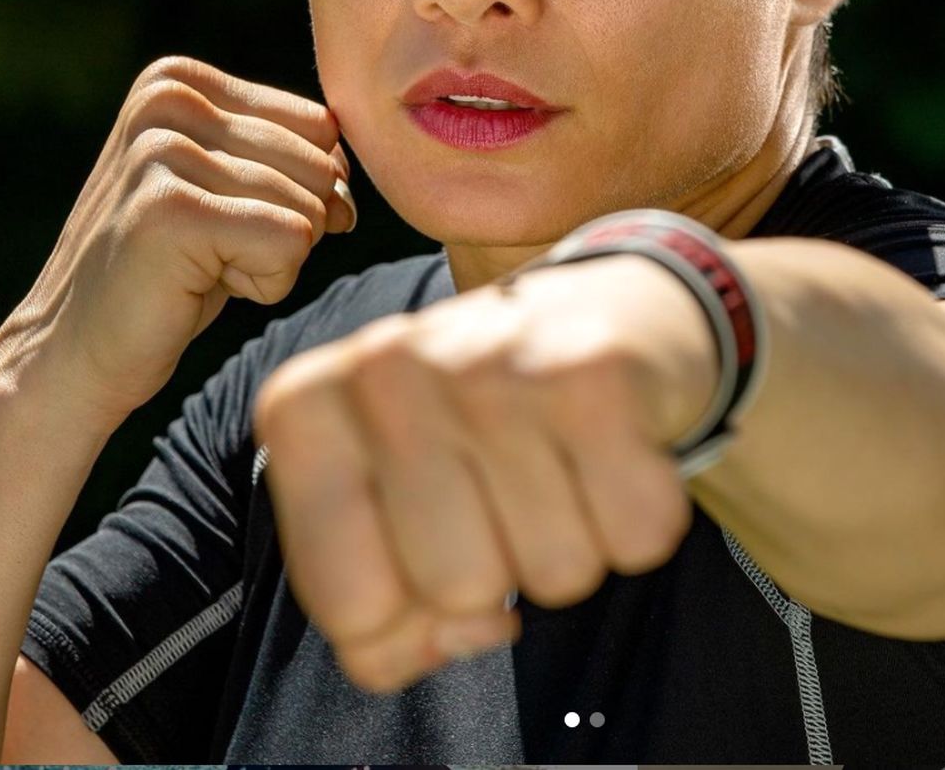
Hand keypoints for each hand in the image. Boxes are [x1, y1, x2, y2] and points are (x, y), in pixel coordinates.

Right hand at [0, 56, 356, 426]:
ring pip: (310, 208)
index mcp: (179, 79)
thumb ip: (291, 153)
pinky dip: (267, 283)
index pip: (321, 127)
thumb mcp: (230, 186)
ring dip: (274, 258)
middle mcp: (167, 100)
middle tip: (214, 251)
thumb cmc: (172, 272)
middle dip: (291, 226)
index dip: (303, 191)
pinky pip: (292, 243)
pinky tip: (202, 286)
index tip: (233, 219)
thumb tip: (352, 170)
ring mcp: (162, 151)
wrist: (78, 352)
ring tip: (201, 266)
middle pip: (320, 166)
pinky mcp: (171, 211)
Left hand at [252, 254, 714, 692]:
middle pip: (454, 592)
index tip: (429, 546)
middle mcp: (387, 366)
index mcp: (305, 406)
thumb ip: (378, 620)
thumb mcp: (390, 510)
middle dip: (500, 572)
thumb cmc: (477, 426)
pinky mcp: (596, 368)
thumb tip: (463, 633)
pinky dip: (639, 517)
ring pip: (554, 573)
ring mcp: (492, 361)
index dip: (408, 613)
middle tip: (509, 490)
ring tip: (560, 461)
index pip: (349, 606)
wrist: (600, 309)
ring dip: (574, 542)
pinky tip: (613, 450)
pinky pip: (636, 534)